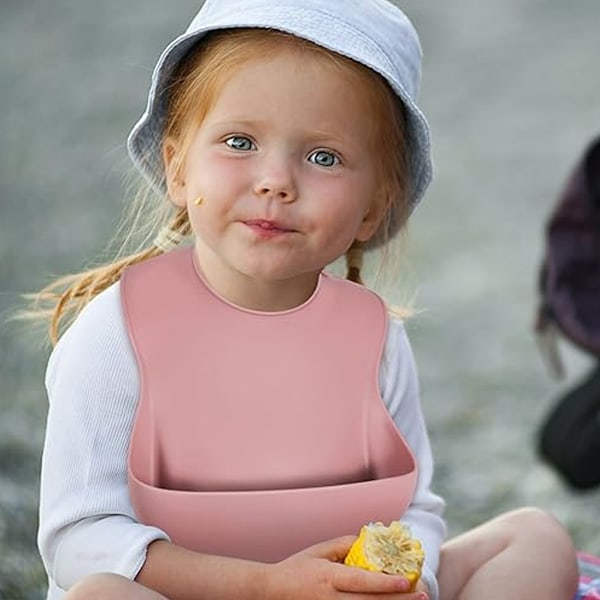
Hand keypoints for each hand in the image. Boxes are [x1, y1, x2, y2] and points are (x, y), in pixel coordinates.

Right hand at [264, 536, 427, 598]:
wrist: (273, 591)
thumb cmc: (296, 568)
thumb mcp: (319, 550)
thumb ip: (343, 545)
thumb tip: (367, 541)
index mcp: (329, 578)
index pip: (362, 582)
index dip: (385, 583)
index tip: (406, 581)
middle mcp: (332, 599)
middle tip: (422, 596)